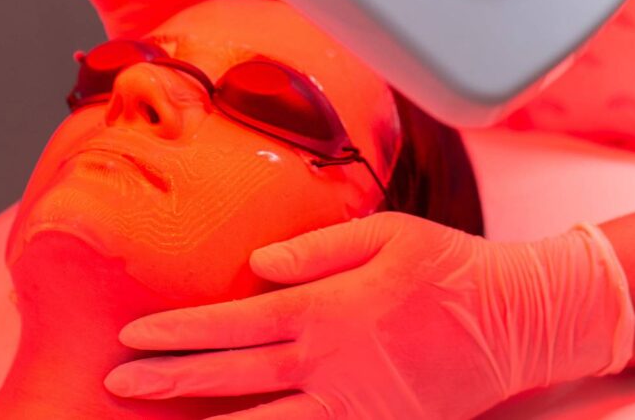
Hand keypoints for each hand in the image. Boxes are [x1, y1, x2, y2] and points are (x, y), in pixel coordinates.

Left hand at [105, 213, 634, 418]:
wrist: (514, 320)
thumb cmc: (452, 268)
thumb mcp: (390, 233)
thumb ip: (320, 247)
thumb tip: (259, 262)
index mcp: (328, 308)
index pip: (235, 322)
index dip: (179, 330)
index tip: (135, 335)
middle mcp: (329, 361)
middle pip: (233, 375)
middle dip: (170, 379)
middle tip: (120, 383)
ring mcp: (351, 402)